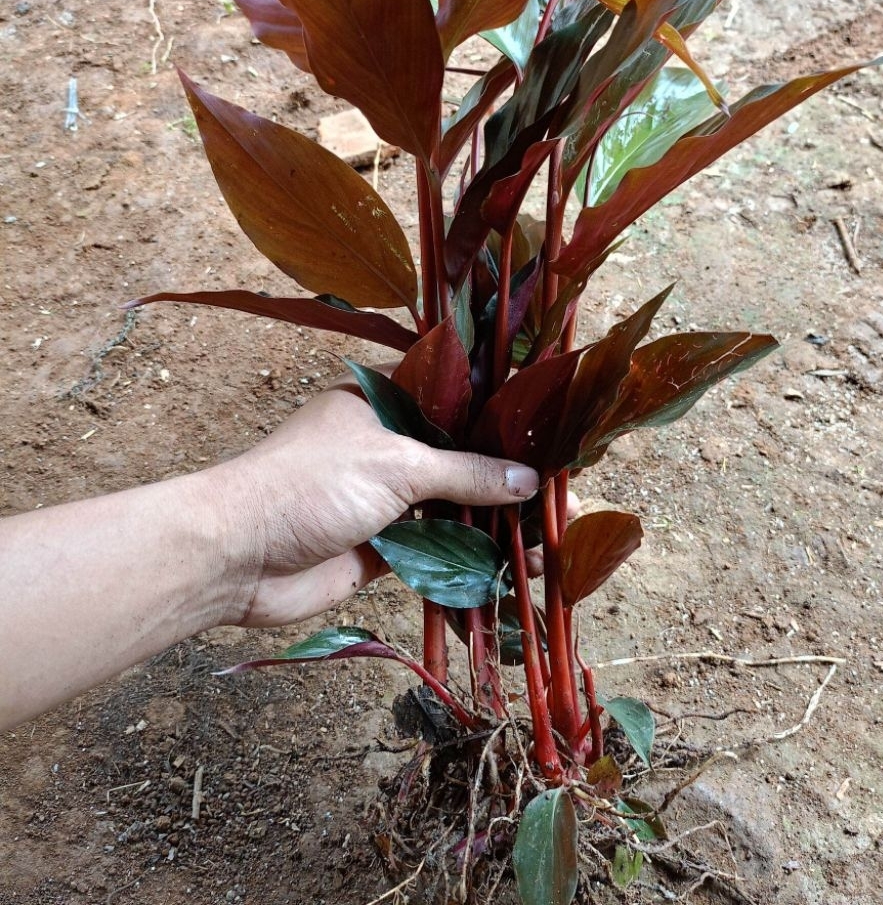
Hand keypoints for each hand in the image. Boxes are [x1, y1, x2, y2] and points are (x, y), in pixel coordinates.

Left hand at [222, 384, 539, 627]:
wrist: (237, 558)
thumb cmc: (310, 485)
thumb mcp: (395, 465)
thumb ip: (463, 473)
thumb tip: (528, 481)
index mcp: (380, 404)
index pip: (453, 403)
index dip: (499, 419)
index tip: (548, 434)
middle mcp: (384, 447)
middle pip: (457, 459)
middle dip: (504, 479)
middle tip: (561, 494)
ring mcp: (382, 499)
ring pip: (450, 508)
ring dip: (492, 523)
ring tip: (547, 535)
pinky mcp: (380, 548)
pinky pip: (434, 549)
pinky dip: (467, 558)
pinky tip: (510, 565)